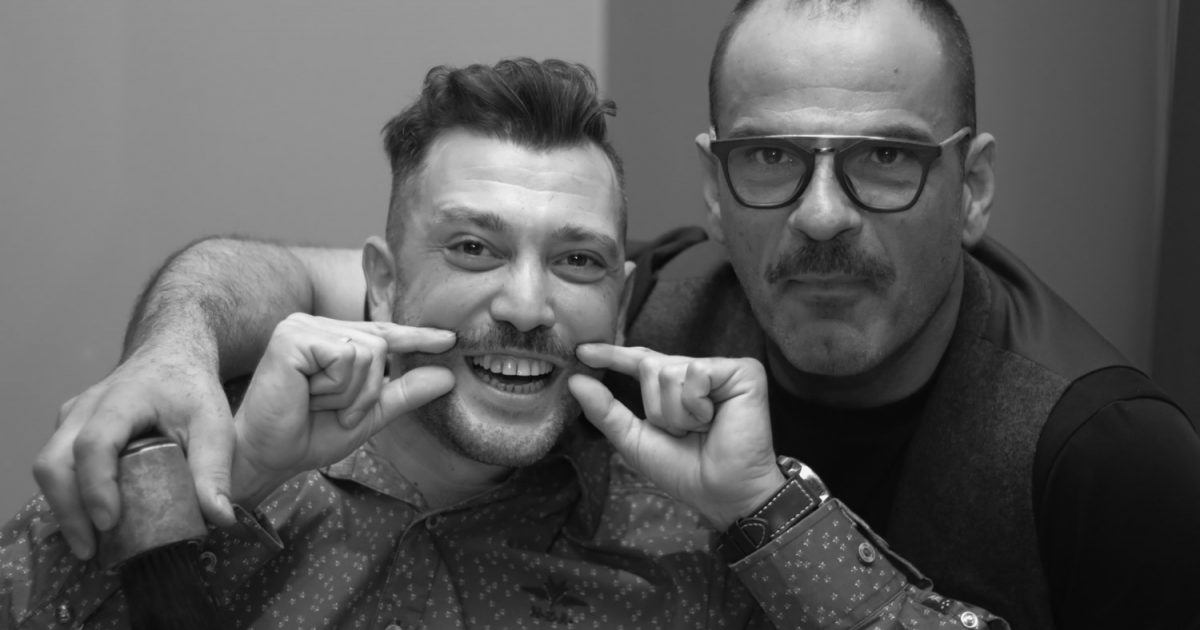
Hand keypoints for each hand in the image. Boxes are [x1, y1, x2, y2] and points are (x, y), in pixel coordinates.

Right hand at [34, 341, 235, 560]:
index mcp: (123, 399)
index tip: (109, 523)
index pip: (94, 443)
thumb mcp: (214, 422)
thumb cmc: (192, 387)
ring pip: (49, 466)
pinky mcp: (69, 430)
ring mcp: (72, 418)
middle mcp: (86, 407)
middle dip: (69, 509)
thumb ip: (215, 467)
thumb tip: (219, 517)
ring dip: (65, 509)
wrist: (172, 355)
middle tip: (92, 549)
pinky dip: (69, 497)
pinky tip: (91, 524)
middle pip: (55, 461)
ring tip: (90, 546)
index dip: (97, 485)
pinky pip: (57, 467)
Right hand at [230, 314, 455, 506]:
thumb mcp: (368, 414)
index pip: (383, 333)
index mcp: (330, 338)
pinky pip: (345, 358)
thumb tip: (448, 376)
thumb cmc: (309, 435)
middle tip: (332, 410)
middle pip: (381, 346)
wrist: (269, 457)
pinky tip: (307, 396)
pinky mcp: (292, 337)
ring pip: (367, 352)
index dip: (417, 337)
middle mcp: (316, 325)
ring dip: (350, 393)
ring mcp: (301, 326)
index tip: (450, 340)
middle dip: (366, 391)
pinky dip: (336, 388)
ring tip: (317, 404)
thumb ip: (404, 393)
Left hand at [567, 344, 784, 528]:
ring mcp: (721, 370)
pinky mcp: (744, 372)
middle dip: (657, 409)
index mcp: (675, 387)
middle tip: (684, 433)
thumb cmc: (684, 471)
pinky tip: (714, 421)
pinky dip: (696, 406)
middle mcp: (698, 372)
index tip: (582, 352)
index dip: (612, 355)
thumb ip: (605, 410)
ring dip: (677, 413)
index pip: (640, 361)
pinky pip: (696, 374)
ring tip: (701, 430)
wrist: (721, 492)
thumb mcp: (635, 440)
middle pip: (650, 366)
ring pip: (670, 371)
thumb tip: (575, 381)